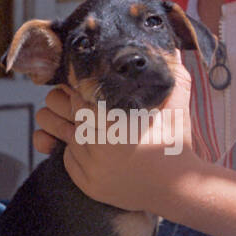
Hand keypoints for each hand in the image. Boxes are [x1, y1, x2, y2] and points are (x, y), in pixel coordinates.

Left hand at [32, 60, 198, 209]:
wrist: (177, 189)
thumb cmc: (176, 144)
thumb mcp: (176, 106)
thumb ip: (173, 74)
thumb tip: (174, 46)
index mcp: (111, 120)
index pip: (74, 93)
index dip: (77, 86)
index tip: (86, 86)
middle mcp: (95, 143)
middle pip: (58, 111)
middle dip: (63, 103)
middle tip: (77, 102)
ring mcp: (89, 166)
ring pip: (60, 135)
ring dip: (67, 127)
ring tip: (81, 123)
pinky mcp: (87, 183)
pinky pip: (67, 159)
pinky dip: (74, 151)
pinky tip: (90, 146)